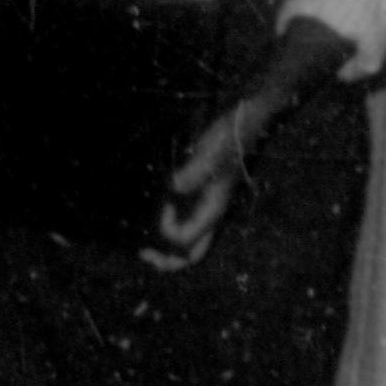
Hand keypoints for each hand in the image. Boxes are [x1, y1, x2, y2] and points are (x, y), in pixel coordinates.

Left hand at [146, 101, 257, 269]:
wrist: (242, 124)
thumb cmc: (228, 139)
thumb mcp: (209, 153)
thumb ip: (193, 173)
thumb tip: (173, 187)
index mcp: (212, 210)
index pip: (186, 239)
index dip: (168, 229)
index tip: (164, 202)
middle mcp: (207, 215)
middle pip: (191, 254)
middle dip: (168, 262)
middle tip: (145, 256)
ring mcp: (203, 207)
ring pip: (186, 244)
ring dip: (166, 251)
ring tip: (144, 251)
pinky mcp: (197, 196)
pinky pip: (183, 223)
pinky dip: (167, 230)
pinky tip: (152, 221)